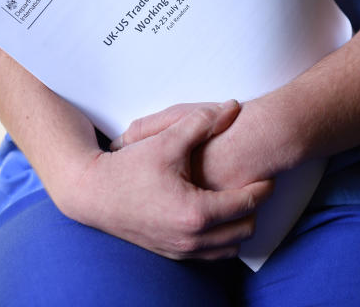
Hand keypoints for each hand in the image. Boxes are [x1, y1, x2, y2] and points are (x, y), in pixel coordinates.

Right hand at [61, 100, 274, 259]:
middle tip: (254, 185)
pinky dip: (221, 237)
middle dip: (254, 208)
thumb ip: (202, 121)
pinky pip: (211, 253)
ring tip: (237, 199)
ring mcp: (181, 250)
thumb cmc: (128, 168)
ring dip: (238, 225)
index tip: (267, 173)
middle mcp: (191, 238)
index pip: (248, 203)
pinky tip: (217, 213)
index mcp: (196, 212)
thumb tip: (233, 106)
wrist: (93, 194)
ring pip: (230, 246)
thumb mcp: (166, 140)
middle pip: (245, 229)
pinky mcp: (172, 253)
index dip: (263, 187)